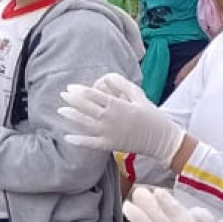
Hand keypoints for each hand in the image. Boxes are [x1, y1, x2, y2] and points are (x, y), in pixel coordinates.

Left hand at [59, 73, 183, 161]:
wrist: (162, 139)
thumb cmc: (151, 115)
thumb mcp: (139, 96)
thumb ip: (123, 85)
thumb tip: (107, 77)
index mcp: (119, 105)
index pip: (94, 96)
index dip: (80, 91)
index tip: (70, 87)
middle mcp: (111, 118)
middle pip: (87, 108)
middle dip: (73, 100)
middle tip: (62, 94)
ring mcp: (109, 133)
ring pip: (85, 124)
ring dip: (72, 116)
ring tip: (60, 110)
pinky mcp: (110, 145)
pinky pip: (91, 143)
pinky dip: (79, 140)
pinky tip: (67, 137)